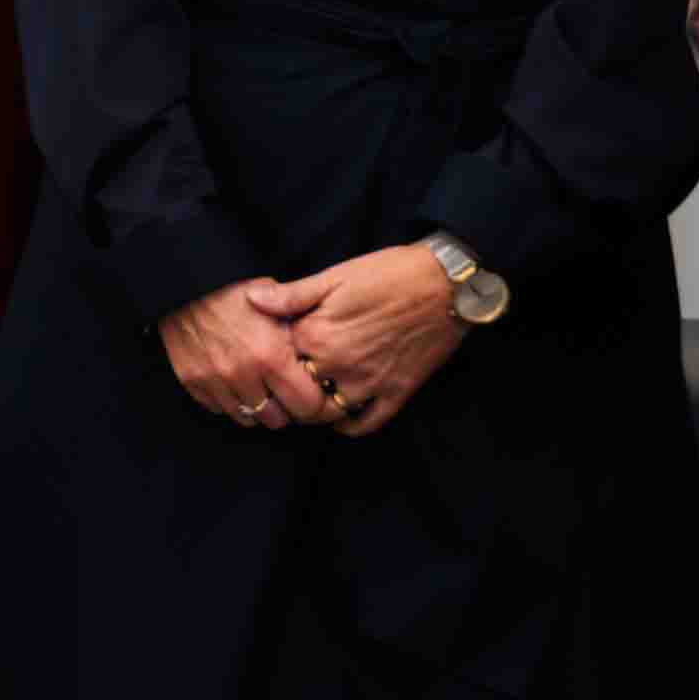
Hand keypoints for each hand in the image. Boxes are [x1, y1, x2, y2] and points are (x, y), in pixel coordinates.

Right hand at [157, 282, 333, 431]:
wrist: (184, 281)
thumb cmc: (235, 287)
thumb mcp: (278, 298)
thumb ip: (300, 325)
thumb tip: (324, 352)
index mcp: (271, 355)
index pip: (307, 406)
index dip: (315, 403)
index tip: (314, 395)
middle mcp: (243, 374)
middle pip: (276, 420)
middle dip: (285, 409)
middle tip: (286, 393)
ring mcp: (214, 381)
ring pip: (247, 419)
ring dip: (257, 407)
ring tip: (260, 388)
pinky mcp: (192, 382)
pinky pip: (219, 409)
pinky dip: (230, 401)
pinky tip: (235, 382)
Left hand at [242, 244, 476, 439]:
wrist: (447, 285)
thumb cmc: (390, 274)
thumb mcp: (335, 276)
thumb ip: (292, 295)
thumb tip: (251, 300)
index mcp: (317, 335)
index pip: (277, 356)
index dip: (273, 352)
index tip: (272, 348)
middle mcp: (337, 365)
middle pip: (296, 388)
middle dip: (289, 384)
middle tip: (287, 377)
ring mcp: (368, 384)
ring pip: (326, 412)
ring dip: (316, 407)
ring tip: (311, 395)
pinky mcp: (395, 394)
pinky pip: (364, 424)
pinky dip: (348, 426)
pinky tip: (340, 415)